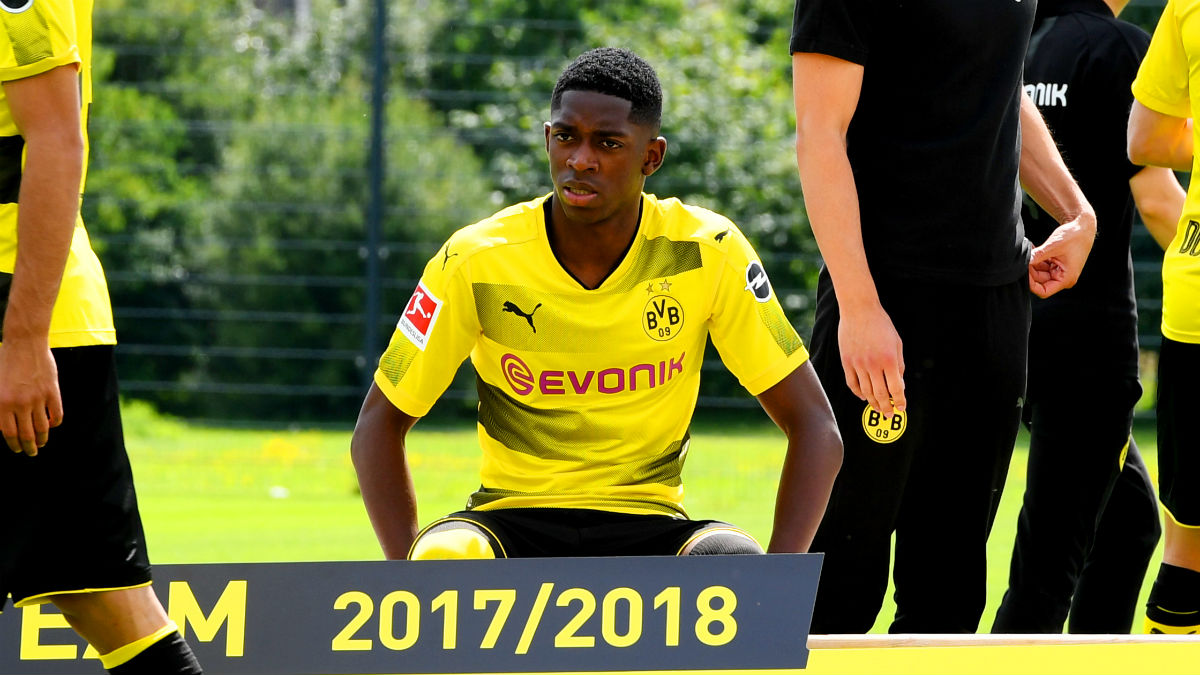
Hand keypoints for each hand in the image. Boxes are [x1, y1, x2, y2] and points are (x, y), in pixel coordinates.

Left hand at [0, 340, 62, 455]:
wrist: (24, 343)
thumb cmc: (5, 361)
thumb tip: (5, 424)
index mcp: (1, 403)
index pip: (9, 433)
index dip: (14, 444)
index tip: (18, 449)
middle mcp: (19, 404)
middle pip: (26, 434)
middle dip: (29, 447)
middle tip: (31, 452)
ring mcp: (37, 398)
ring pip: (42, 427)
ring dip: (43, 438)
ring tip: (42, 442)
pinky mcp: (52, 392)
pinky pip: (57, 414)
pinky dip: (55, 423)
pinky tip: (52, 424)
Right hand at [837, 302, 904, 417]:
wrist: (859, 310)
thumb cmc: (881, 325)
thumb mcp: (897, 343)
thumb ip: (899, 365)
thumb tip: (899, 384)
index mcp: (889, 360)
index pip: (896, 388)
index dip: (900, 401)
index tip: (902, 408)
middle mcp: (873, 364)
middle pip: (881, 394)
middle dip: (887, 407)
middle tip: (890, 414)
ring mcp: (858, 364)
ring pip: (866, 391)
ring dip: (873, 403)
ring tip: (878, 408)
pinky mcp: (846, 362)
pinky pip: (852, 383)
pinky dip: (858, 393)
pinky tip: (863, 396)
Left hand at [1029, 212, 1096, 297]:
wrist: (1083, 226)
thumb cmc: (1074, 236)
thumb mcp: (1053, 247)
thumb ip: (1037, 256)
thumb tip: (1024, 262)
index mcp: (1066, 279)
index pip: (1044, 291)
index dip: (1031, 284)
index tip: (1023, 272)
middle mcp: (1063, 278)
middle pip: (1040, 282)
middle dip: (1030, 271)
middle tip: (1023, 259)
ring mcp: (1060, 271)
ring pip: (1039, 273)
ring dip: (1032, 264)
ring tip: (1029, 251)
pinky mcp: (1057, 265)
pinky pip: (1042, 266)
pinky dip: (1036, 259)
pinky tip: (1032, 249)